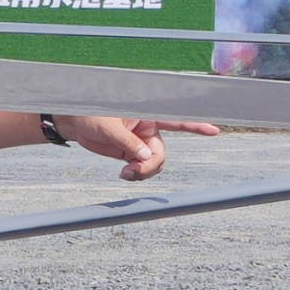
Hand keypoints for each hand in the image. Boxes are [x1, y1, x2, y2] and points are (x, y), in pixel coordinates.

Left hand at [55, 115, 217, 180]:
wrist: (75, 123)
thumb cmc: (90, 115)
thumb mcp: (108, 128)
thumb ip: (127, 142)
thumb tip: (145, 158)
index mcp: (147, 114)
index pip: (175, 118)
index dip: (195, 125)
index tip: (214, 130)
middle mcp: (148, 128)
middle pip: (160, 153)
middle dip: (150, 167)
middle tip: (132, 173)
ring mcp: (141, 142)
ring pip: (154, 164)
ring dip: (142, 173)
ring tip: (124, 174)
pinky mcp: (132, 153)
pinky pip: (142, 168)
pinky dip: (136, 175)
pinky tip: (124, 174)